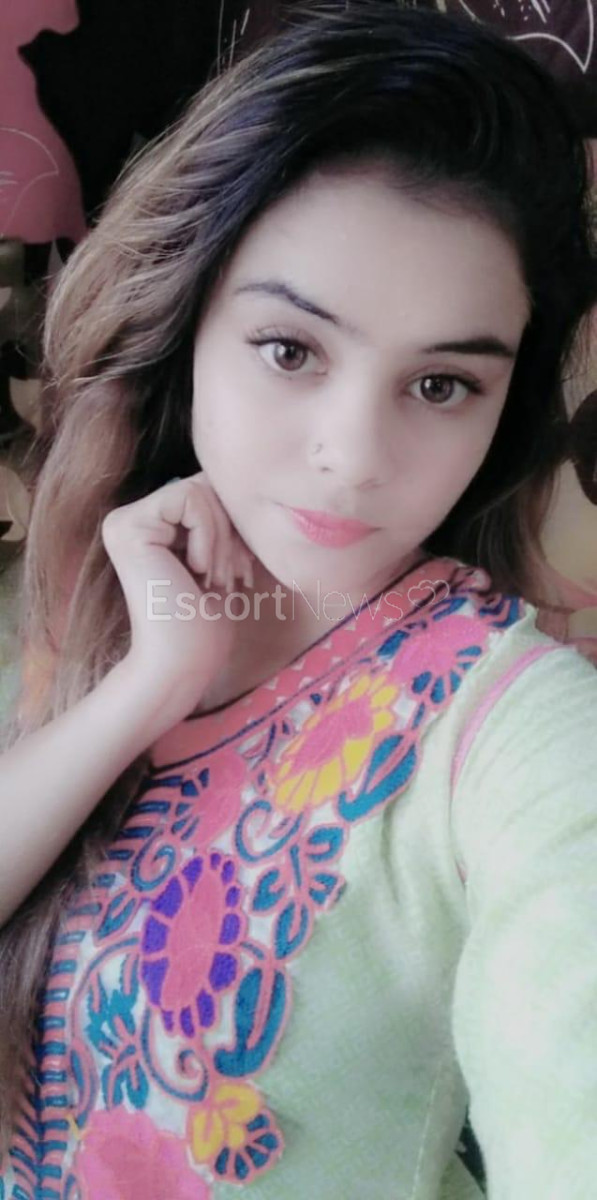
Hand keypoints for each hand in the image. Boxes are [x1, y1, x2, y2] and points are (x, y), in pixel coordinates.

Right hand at [101, 471, 254, 720]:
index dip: (234, 525)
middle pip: (205, 485)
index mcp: (149, 526)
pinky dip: (209, 534)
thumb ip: (218, 520)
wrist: (181, 664)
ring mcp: (124, 521)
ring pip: (200, 489)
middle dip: (231, 531)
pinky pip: (189, 497)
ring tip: (215, 581)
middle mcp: (130, 519)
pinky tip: (198, 571)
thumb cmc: (204, 624)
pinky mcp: (128, 526)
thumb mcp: (219, 559)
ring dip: (222, 539)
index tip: (239, 573)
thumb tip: (239, 480)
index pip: (207, 492)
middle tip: (229, 579)